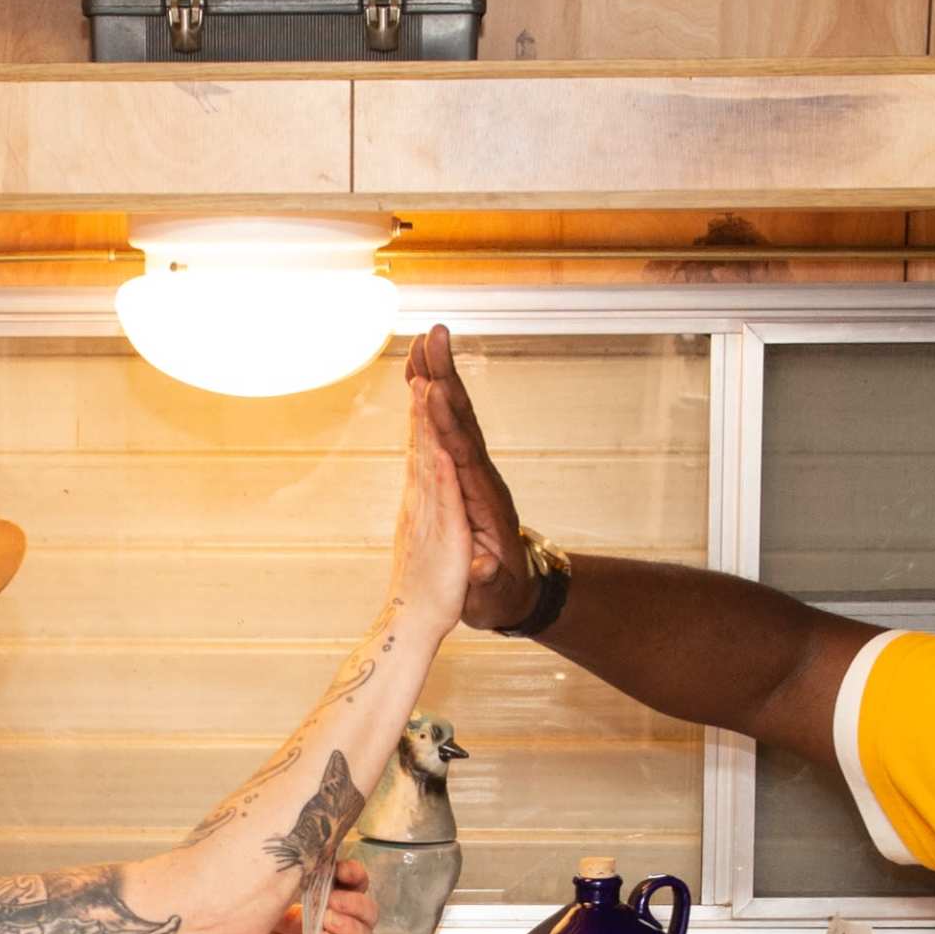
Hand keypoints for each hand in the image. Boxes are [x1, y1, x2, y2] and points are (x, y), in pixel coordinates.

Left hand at [233, 861, 372, 933]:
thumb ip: (293, 894)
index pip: (356, 889)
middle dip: (355, 901)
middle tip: (333, 899)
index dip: (355, 876)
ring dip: (348, 923)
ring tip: (326, 918)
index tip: (342, 869)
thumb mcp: (275, 916)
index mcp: (331, 913)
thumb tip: (305, 867)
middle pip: (369, 912)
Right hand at [406, 324, 526, 628]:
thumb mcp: (493, 597)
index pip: (464, 455)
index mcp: (485, 502)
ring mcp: (472, 470)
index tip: (432, 391)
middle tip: (433, 336)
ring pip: (454, 416)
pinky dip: (431, 399)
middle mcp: (480, 476)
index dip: (447, 424)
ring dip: (439, 376)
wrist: (516, 589)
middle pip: (461, 420)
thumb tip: (481, 566)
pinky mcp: (461, 470)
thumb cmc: (500, 595)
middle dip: (445, 377)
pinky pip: (445, 428)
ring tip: (424, 339)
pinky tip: (417, 375)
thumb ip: (485, 582)